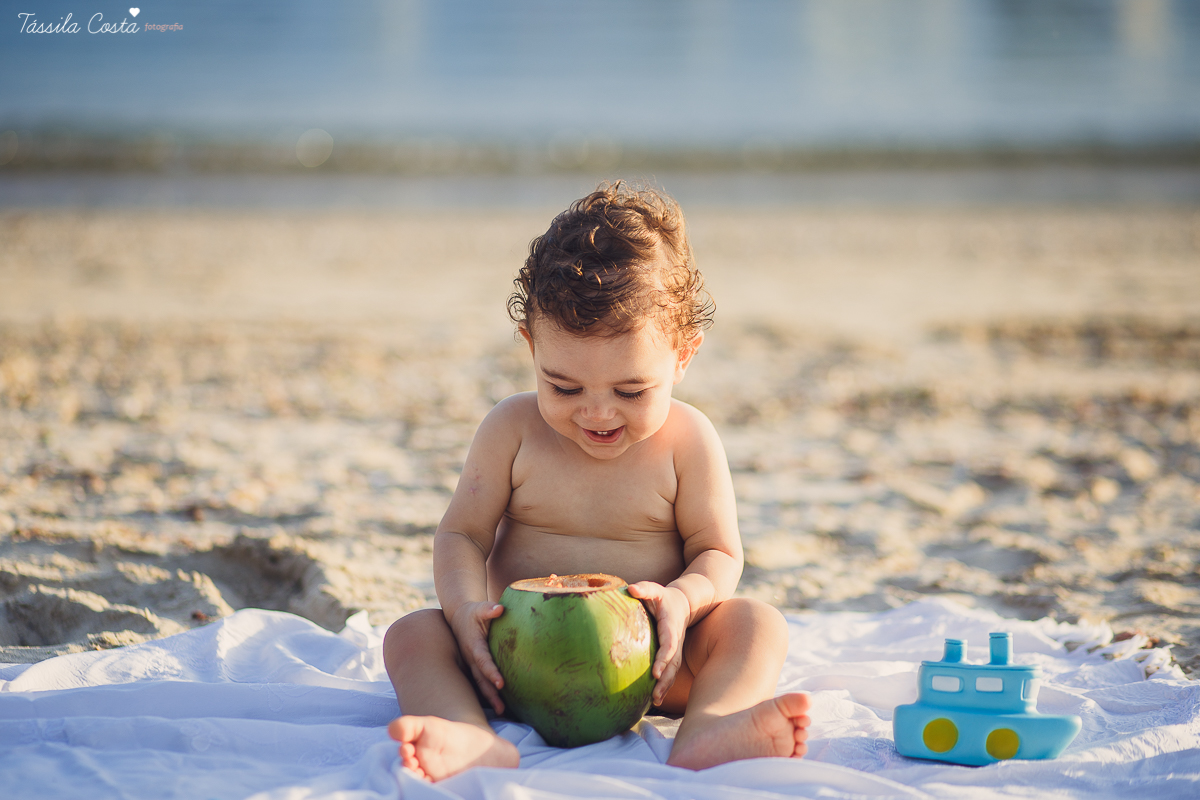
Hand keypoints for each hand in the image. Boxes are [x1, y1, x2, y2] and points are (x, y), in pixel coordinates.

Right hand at [448, 601, 506, 714]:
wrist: (458, 617)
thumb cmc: (472, 613)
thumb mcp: (479, 609)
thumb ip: (489, 609)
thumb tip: (500, 609)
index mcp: (474, 646)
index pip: (483, 661)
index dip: (492, 672)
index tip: (501, 683)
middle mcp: (470, 658)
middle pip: (481, 679)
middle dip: (491, 693)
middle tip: (501, 708)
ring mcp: (470, 664)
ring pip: (480, 684)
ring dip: (490, 697)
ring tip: (501, 711)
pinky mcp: (472, 667)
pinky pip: (480, 683)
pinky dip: (487, 693)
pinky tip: (498, 704)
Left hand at [626, 582, 690, 706]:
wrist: (682, 603)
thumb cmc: (663, 597)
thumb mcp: (655, 590)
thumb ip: (644, 589)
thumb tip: (630, 589)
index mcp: (671, 627)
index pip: (669, 645)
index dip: (664, 659)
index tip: (655, 672)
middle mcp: (676, 641)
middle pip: (673, 664)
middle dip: (666, 680)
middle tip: (655, 695)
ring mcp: (676, 650)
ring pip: (674, 671)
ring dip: (666, 686)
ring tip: (656, 701)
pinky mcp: (673, 656)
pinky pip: (671, 672)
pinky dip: (665, 686)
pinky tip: (656, 699)